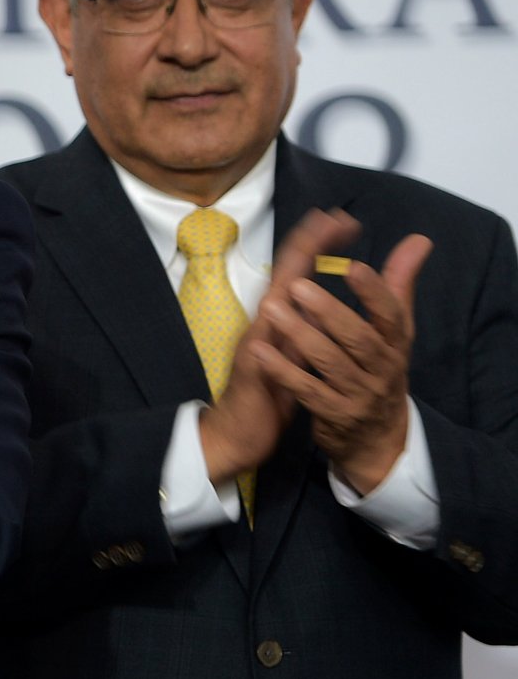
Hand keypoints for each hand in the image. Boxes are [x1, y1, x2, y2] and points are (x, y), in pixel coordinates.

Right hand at [199, 209, 356, 482]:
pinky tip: (276, 308)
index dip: (319, 244)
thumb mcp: (300, 353)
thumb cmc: (271, 389)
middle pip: (286, 276)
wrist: (240, 431)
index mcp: (282, 318)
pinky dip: (269, 329)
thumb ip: (316, 325)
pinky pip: (261, 349)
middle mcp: (267, 324)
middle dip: (308, 244)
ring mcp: (256, 346)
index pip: (301, 273)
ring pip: (273, 304)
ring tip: (309, 247)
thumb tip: (333, 301)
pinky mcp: (253, 373)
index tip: (342, 219)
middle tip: (331, 216)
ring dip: (289, 274)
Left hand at [254, 230, 431, 493]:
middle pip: (359, 338)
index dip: (374, 291)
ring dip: (301, 335)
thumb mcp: (393, 332)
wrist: (377, 439)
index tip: (352, 266)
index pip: (391, 315)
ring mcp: (358, 393)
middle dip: (329, 312)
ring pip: (330, 363)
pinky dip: (283, 371)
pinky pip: (307, 391)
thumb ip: (398, 286)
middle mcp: (382, 368)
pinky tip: (259, 352)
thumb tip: (419, 239)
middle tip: (298, 287)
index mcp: (395, 343)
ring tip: (272, 309)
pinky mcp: (334, 414)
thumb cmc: (379, 370)